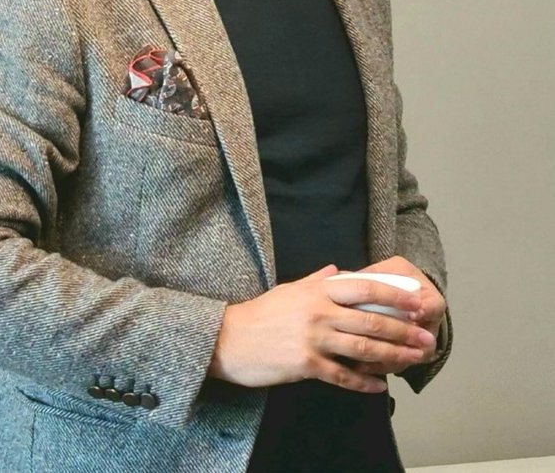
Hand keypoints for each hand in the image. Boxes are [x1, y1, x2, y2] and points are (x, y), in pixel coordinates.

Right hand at [208, 264, 436, 392]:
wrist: (229, 339)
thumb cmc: (259, 314)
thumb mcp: (288, 289)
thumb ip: (316, 280)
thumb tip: (338, 269)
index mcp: (317, 291)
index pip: (364, 288)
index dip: (394, 295)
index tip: (416, 301)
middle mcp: (319, 313)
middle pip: (371, 321)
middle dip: (403, 330)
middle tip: (426, 337)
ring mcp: (313, 339)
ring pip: (363, 348)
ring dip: (393, 355)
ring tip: (414, 359)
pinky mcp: (306, 365)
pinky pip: (343, 375)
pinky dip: (364, 382)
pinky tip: (380, 386)